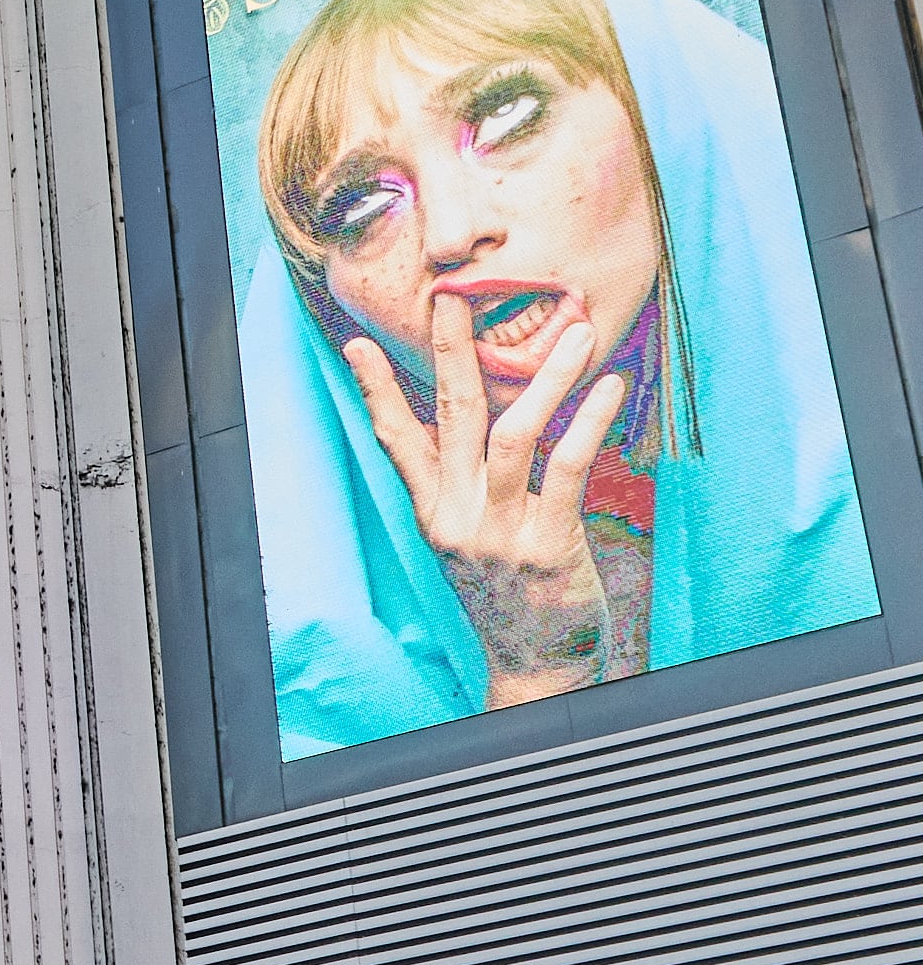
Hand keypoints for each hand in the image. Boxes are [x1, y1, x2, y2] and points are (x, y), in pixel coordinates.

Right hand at [342, 298, 625, 705]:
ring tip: (574, 334)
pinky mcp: (546, 548)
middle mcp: (458, 520)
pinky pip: (565, 470)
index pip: (398, 441)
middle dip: (451, 352)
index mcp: (435, 514)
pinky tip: (607, 389)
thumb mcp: (471, 541)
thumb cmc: (512, 595)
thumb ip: (463, 487)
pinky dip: (586, 423)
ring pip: (511, 435)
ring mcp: (499, 535)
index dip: (378, 391)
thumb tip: (472, 429)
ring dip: (545, 379)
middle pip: (452, 419)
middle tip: (456, 297)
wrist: (537, 667)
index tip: (357, 343)